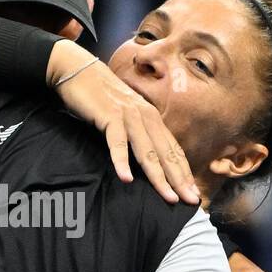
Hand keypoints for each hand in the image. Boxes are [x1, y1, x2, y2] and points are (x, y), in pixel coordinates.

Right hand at [47, 40, 199, 205]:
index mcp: (152, 118)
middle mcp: (145, 116)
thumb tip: (146, 158)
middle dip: (180, 180)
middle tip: (191, 201)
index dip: (185, 172)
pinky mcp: (109, 116)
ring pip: (147, 151)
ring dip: (159, 176)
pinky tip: (126, 179)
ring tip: (168, 197)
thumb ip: (137, 133)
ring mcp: (128, 116)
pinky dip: (121, 161)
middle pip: (166, 153)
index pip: (173, 150)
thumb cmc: (100, 97)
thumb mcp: (125, 115)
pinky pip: (117, 143)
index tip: (193, 194)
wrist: (77, 70)